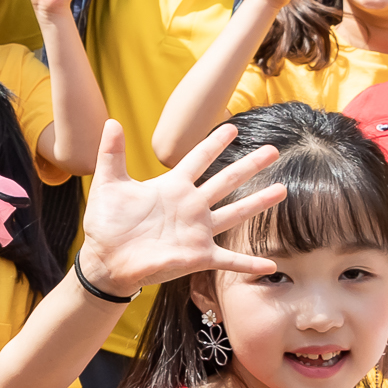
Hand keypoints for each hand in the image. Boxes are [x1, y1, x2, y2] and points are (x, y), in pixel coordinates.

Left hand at [75, 121, 287, 294]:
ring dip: (259, 202)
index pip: (198, 159)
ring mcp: (197, 231)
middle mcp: (191, 206)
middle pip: (226, 180)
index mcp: (172, 187)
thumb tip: (112, 121)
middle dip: (250, 165)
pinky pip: (230, 260)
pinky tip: (271, 267)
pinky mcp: (198, 256)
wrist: (105, 260)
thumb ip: (111, 154)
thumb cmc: (106, 224)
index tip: (233, 127)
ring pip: (235, 213)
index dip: (214, 143)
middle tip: (273, 150)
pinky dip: (249, 264)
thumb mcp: (108, 185)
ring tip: (282, 190)